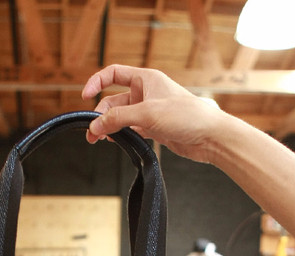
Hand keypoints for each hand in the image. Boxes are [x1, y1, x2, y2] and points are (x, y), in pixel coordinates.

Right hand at [81, 64, 224, 163]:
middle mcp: (146, 93)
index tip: (85, 97)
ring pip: (120, 117)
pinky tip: (117, 142)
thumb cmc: (187, 116)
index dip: (97, 83)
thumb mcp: (147, 114)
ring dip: (109, 127)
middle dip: (101, 115)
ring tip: (100, 140)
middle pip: (113, 101)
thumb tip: (95, 125)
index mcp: (146, 79)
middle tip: (91, 132)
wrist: (209, 136)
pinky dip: (121, 135)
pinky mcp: (153, 128)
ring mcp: (149, 112)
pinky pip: (130, 129)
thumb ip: (118, 119)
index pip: (113, 74)